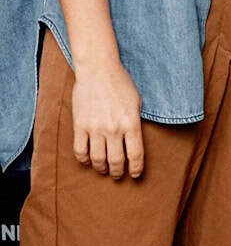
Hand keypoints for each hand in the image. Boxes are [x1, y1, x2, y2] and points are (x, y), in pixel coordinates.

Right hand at [70, 59, 143, 177]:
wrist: (98, 71)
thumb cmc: (121, 84)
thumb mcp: (137, 102)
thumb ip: (135, 122)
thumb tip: (134, 142)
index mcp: (131, 122)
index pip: (136, 154)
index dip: (136, 168)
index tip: (135, 174)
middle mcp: (114, 128)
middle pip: (116, 161)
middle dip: (118, 172)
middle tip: (118, 175)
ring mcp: (95, 128)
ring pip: (98, 159)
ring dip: (102, 168)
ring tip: (104, 170)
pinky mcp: (79, 126)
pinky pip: (80, 151)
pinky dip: (84, 160)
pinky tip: (88, 161)